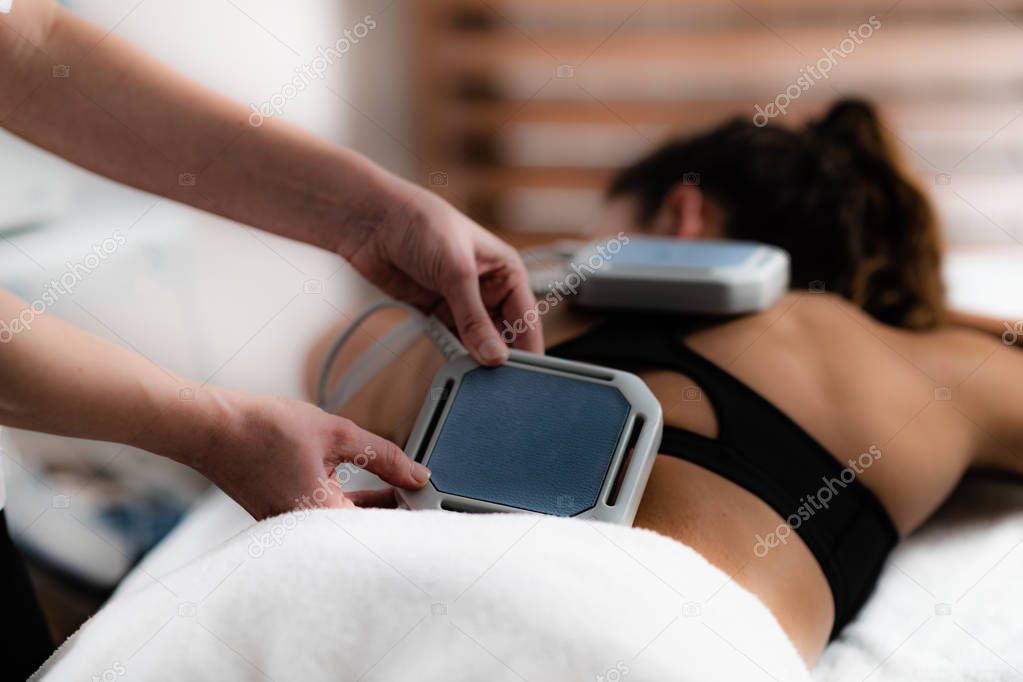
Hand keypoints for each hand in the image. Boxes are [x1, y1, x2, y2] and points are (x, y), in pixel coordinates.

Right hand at [182, 389, 429, 519]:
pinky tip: (365, 483)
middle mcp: (305, 535)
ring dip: (372, 505)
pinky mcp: (285, 518)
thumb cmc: (262, 429)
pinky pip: (326, 518)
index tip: (428, 495)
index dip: (410, 514)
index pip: (381, 530)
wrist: (211, 427)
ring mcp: (292, 529)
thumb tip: (417, 473)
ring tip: (396, 482)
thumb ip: (384, 455)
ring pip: (346, 525)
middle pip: (365, 531)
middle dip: (394, 510)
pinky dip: (347, 502)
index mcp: (321, 518)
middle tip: (415, 486)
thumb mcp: (336, 433)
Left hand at [336, 182, 542, 364]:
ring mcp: (461, 302)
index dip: (527, 348)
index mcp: (506, 272)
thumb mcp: (455, 271)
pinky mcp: (436, 312)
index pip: (527, 318)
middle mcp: (488, 288)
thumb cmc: (421, 223)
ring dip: (474, 357)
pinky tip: (453, 365)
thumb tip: (493, 355)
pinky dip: (452, 354)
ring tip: (474, 375)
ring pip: (477, 342)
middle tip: (497, 382)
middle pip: (504, 335)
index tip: (525, 376)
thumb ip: (474, 318)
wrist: (371, 222)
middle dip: (500, 357)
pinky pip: (451, 341)